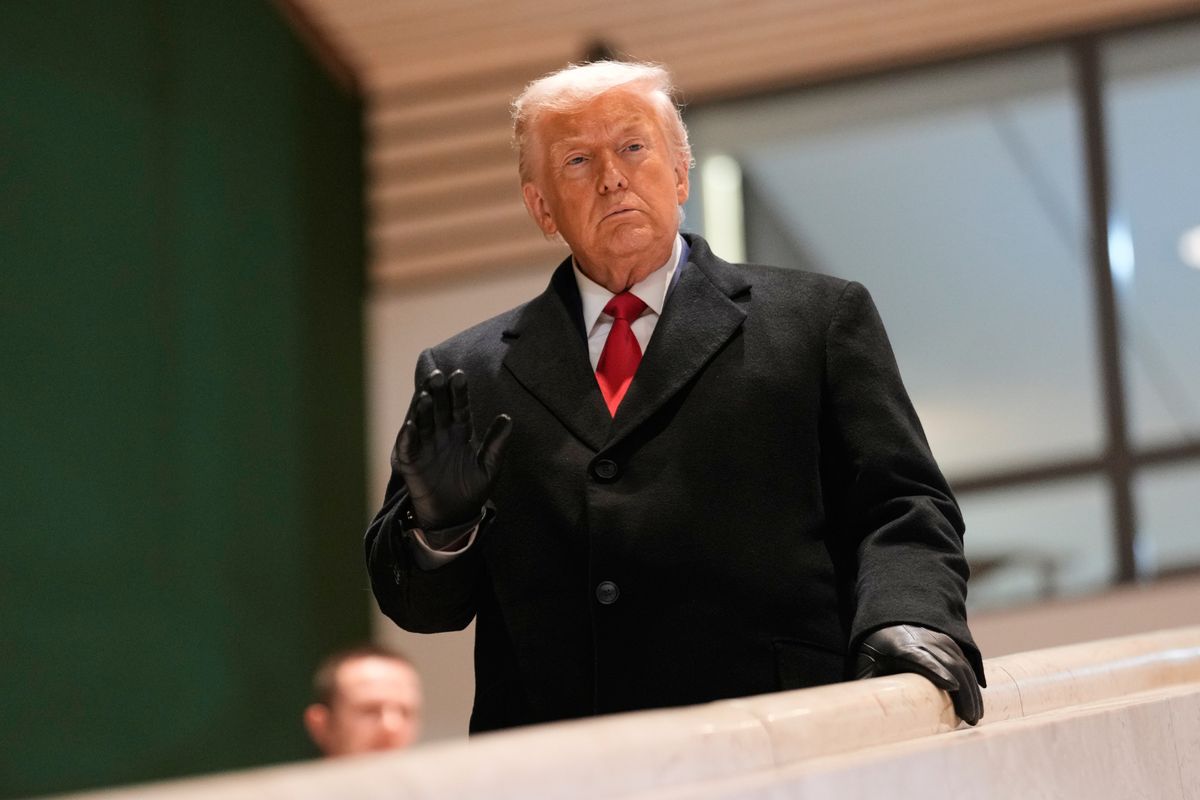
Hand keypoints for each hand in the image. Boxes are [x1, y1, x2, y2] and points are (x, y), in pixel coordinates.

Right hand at [394, 369, 511, 529]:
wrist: (455, 517)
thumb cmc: (473, 490)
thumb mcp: (489, 468)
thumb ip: (497, 444)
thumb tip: (508, 418)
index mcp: (461, 432)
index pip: (460, 407)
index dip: (459, 392)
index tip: (460, 376)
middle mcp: (441, 434)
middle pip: (438, 408)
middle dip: (438, 392)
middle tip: (438, 375)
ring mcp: (425, 446)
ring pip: (422, 422)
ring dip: (421, 409)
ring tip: (424, 396)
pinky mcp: (411, 462)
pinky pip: (407, 447)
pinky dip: (407, 437)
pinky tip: (410, 426)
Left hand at [855, 624, 982, 724]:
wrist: (884, 622)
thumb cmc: (872, 651)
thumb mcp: (862, 665)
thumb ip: (866, 685)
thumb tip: (863, 713)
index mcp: (898, 645)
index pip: (920, 656)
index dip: (936, 670)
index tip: (951, 686)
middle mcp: (922, 638)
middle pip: (948, 663)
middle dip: (962, 691)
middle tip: (970, 718)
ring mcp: (938, 638)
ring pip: (960, 663)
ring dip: (971, 690)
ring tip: (975, 716)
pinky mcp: (947, 642)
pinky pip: (963, 661)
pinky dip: (971, 681)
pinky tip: (975, 701)